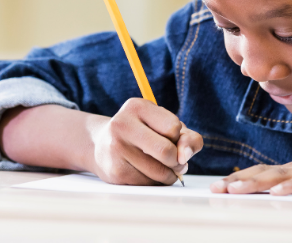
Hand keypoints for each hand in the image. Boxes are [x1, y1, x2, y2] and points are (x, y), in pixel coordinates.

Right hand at [85, 98, 203, 185]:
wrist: (102, 145)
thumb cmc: (143, 134)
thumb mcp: (166, 127)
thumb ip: (188, 139)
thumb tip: (185, 157)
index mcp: (137, 106)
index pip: (173, 127)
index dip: (177, 138)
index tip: (169, 138)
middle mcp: (122, 124)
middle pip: (166, 151)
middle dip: (177, 162)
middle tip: (174, 161)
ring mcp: (116, 148)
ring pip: (159, 172)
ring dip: (167, 175)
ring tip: (158, 167)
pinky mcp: (115, 172)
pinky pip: (148, 184)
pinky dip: (154, 182)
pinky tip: (144, 172)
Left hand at [210, 136, 291, 195]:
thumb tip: (288, 195)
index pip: (264, 172)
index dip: (241, 178)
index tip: (220, 185)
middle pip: (264, 173)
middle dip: (238, 181)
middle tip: (216, 189)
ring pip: (280, 177)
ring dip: (255, 183)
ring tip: (235, 190)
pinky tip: (278, 192)